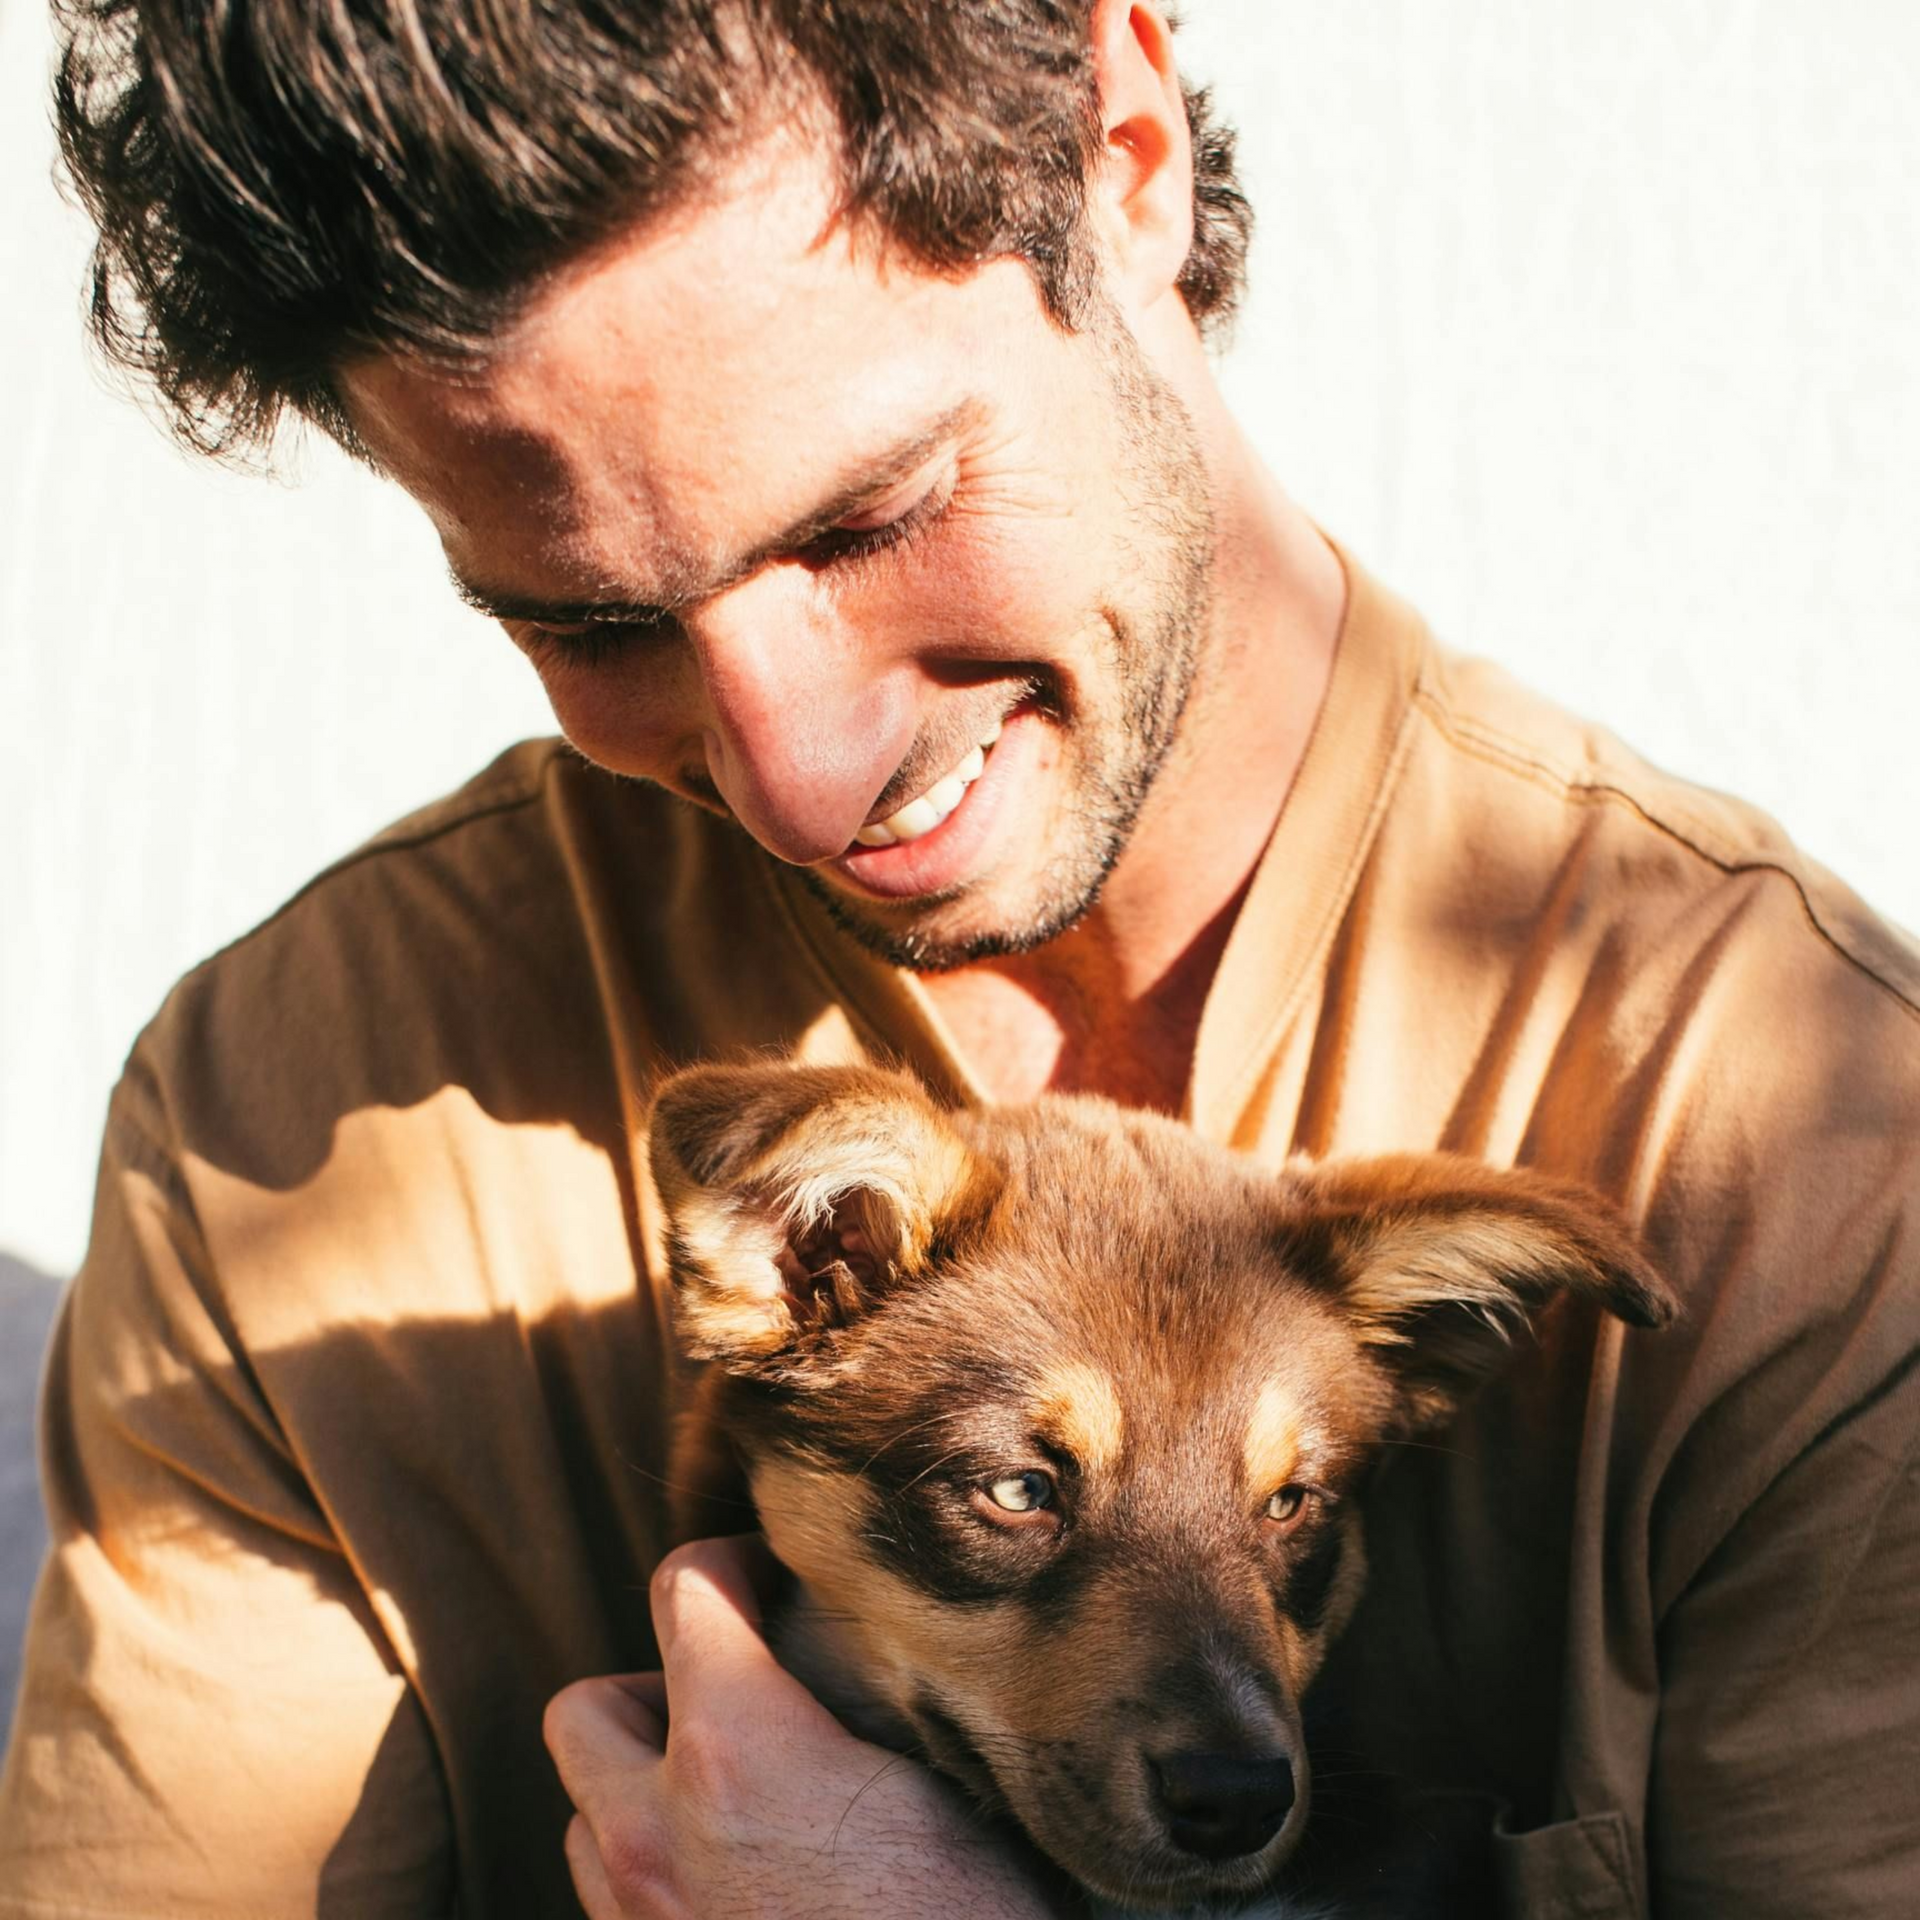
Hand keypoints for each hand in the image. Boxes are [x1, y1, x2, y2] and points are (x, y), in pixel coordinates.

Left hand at [544, 1535, 1056, 1918]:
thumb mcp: (955, 1788)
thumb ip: (882, 1699)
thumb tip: (868, 1633)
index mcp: (736, 1753)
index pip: (685, 1588)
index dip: (732, 1565)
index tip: (774, 1585)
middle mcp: (656, 1837)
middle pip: (585, 1709)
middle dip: (649, 1691)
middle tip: (738, 1704)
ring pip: (586, 1818)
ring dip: (643, 1794)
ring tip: (740, 1804)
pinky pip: (611, 1911)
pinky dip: (653, 1881)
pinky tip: (742, 1889)